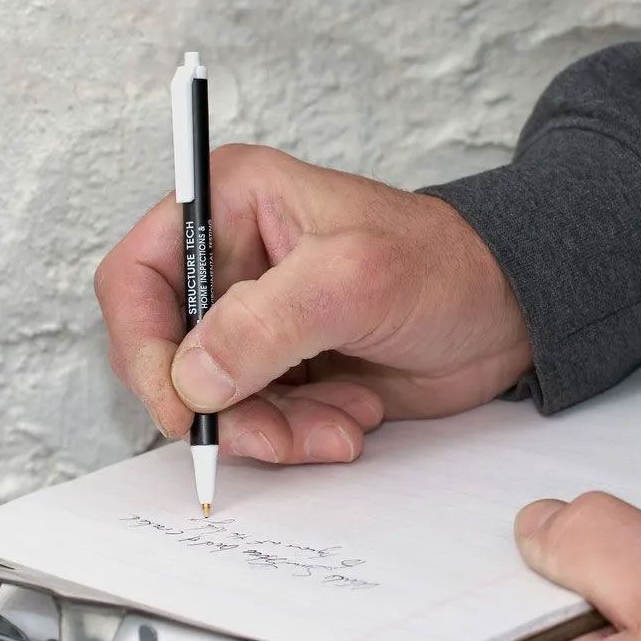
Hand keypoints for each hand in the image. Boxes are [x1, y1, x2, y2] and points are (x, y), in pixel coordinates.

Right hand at [95, 145, 529, 462]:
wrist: (504, 315)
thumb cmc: (444, 267)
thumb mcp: (355, 281)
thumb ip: (266, 325)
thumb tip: (191, 379)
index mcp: (229, 205)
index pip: (137, 278)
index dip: (144, 349)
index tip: (182, 406)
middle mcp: (230, 262)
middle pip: (169, 354)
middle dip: (224, 407)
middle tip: (276, 434)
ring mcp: (254, 322)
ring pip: (213, 401)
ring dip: (271, 430)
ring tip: (341, 421)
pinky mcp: (281, 369)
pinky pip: (256, 421)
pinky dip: (297, 436)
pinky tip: (351, 417)